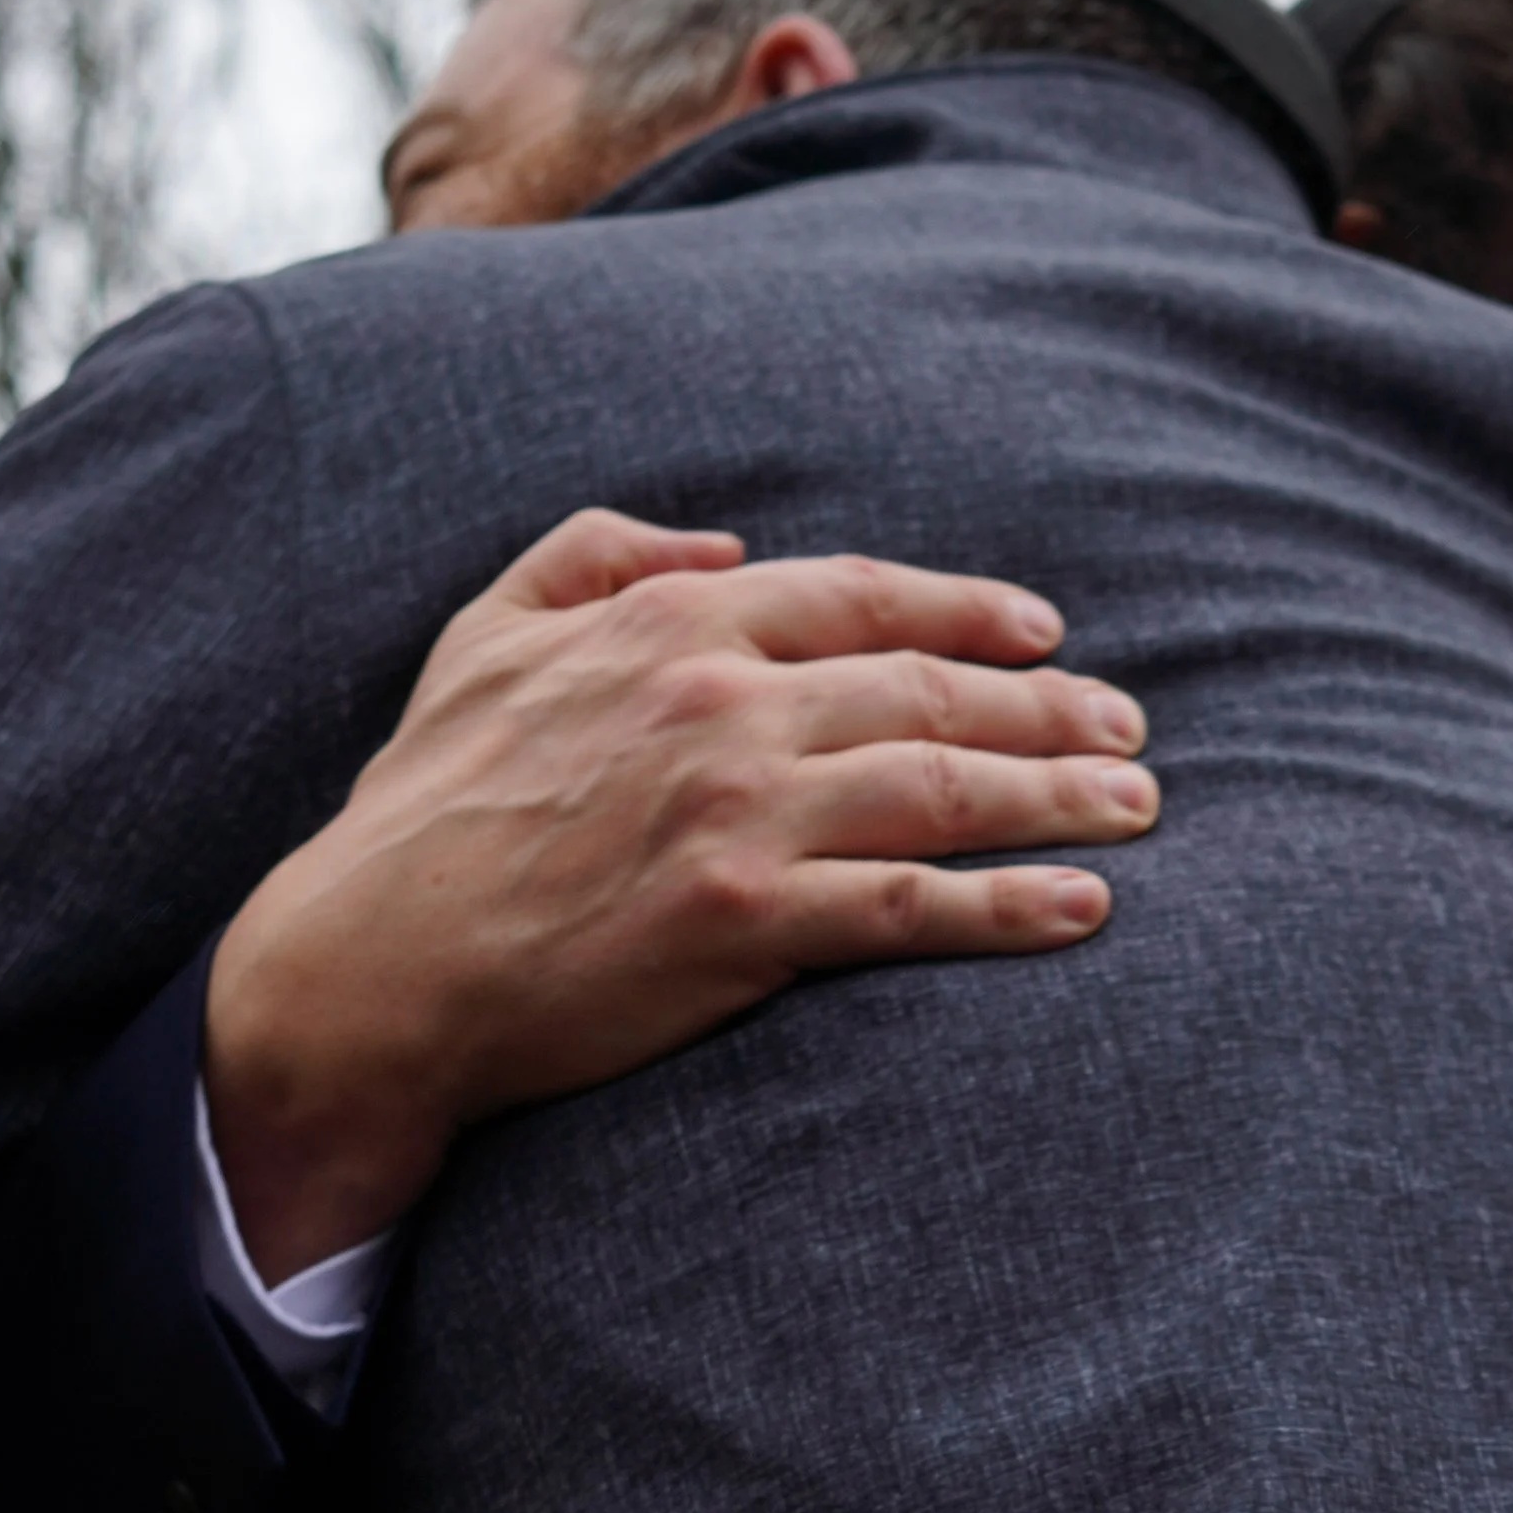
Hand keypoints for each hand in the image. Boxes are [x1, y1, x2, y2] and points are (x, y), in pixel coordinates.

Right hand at [207, 512, 1160, 1282]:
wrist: (373, 961)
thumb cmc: (426, 803)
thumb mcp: (483, 635)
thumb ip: (593, 557)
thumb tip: (714, 552)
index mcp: (672, 627)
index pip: (863, 599)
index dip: (971, 613)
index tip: (1046, 636)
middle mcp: (723, 707)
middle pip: (933, 694)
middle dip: (1050, 711)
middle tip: (1131, 731)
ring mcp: (741, 815)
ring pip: (946, 789)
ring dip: (1061, 797)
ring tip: (1139, 807)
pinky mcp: (748, 924)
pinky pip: (912, 905)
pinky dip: (1010, 904)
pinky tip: (1083, 907)